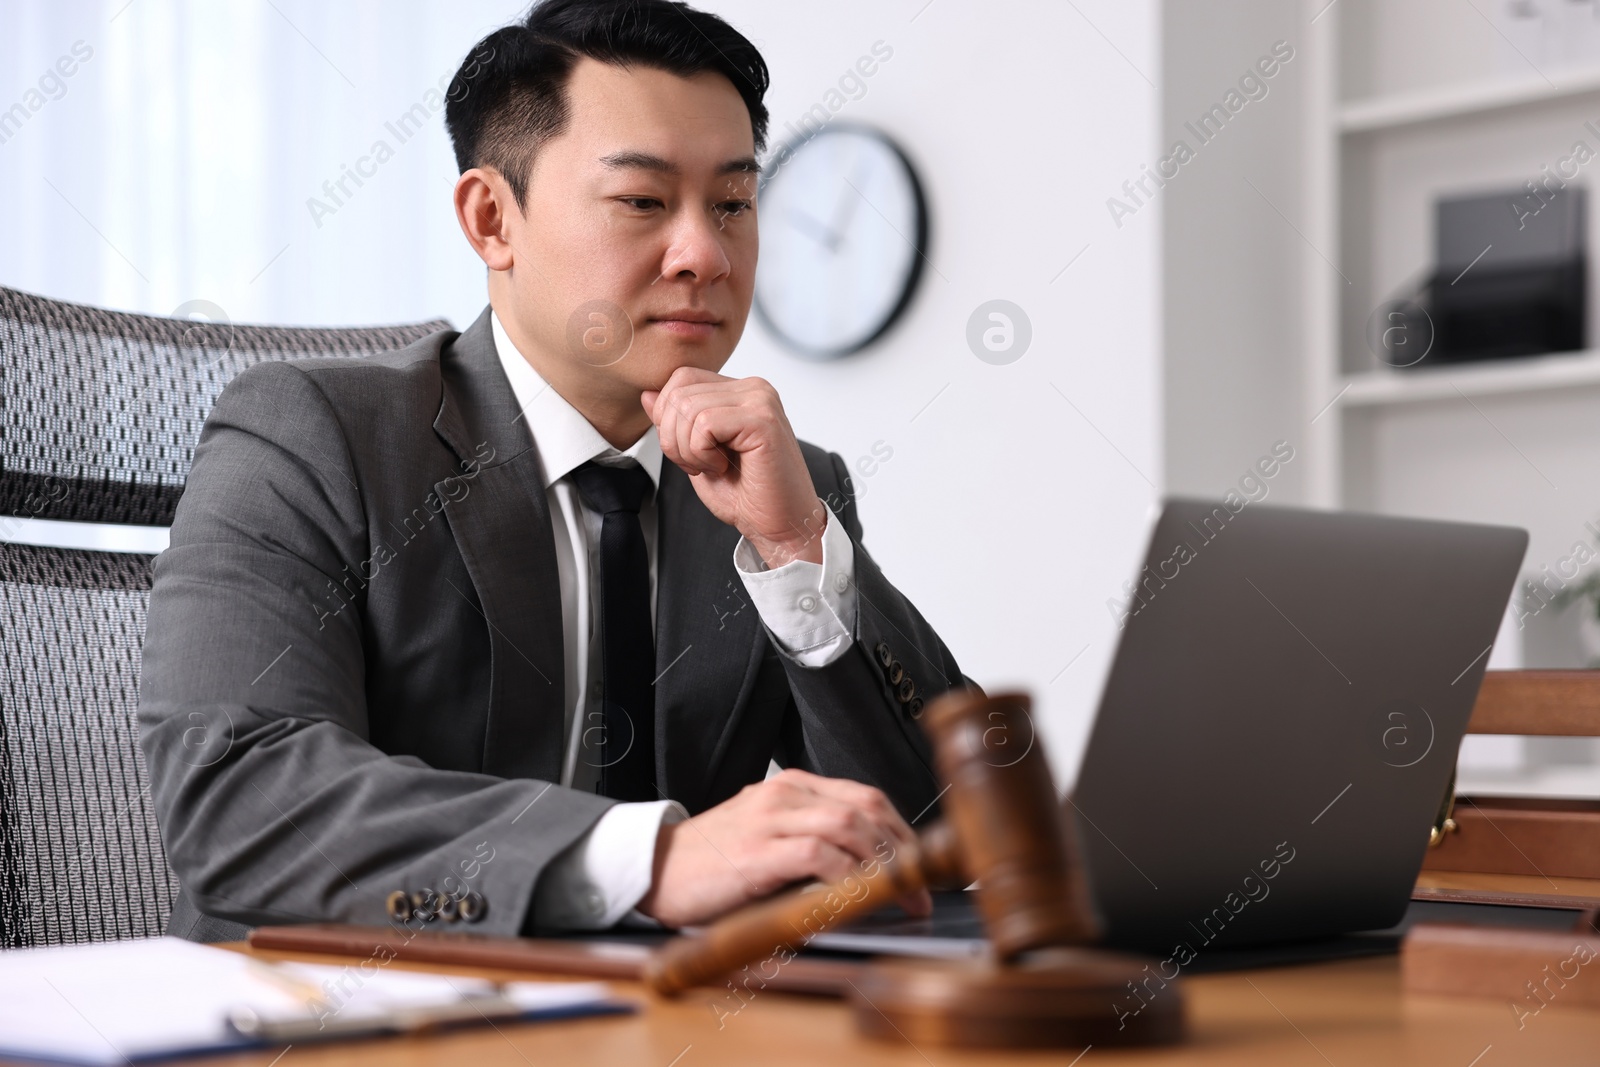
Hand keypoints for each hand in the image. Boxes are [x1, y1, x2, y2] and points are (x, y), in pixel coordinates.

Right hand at [636, 768, 932, 928]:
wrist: (652, 869)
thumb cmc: (712, 862)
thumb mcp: (767, 837)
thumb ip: (811, 841)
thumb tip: (869, 871)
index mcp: (793, 786)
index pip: (866, 797)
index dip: (902, 832)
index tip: (922, 865)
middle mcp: (785, 794)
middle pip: (867, 808)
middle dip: (903, 850)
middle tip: (921, 888)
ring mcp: (771, 819)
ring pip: (850, 827)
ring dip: (884, 867)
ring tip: (900, 898)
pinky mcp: (757, 852)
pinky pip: (819, 855)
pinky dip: (846, 876)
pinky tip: (858, 896)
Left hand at [642, 369, 826, 567]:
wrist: (781, 526)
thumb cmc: (746, 496)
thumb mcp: (696, 453)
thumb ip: (675, 421)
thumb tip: (647, 393)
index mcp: (740, 391)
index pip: (681, 378)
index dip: (668, 418)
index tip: (689, 453)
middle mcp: (754, 388)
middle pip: (679, 391)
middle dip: (672, 437)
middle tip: (698, 465)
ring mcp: (760, 400)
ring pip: (688, 407)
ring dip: (687, 449)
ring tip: (713, 468)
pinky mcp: (762, 420)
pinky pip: (704, 423)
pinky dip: (701, 453)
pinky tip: (722, 467)